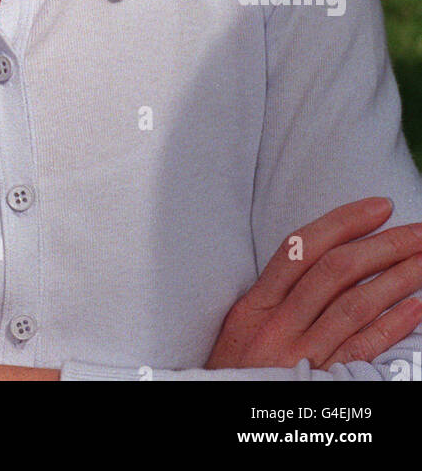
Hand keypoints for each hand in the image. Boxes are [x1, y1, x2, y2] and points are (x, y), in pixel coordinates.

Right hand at [206, 196, 421, 370]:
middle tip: (418, 230)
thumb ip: (275, 298)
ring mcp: (301, 357)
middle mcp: (276, 326)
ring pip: (355, 305)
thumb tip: (327, 260)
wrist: (224, 419)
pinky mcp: (322, 386)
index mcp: (254, 306)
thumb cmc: (237, 374)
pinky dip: (391, 325)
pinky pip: (362, 350)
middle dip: (383, 245)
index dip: (344, 222)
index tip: (380, 206)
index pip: (302, 248)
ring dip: (397, 279)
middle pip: (336, 271)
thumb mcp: (243, 330)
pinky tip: (416, 307)